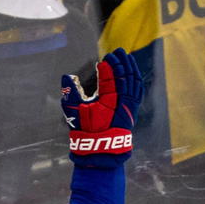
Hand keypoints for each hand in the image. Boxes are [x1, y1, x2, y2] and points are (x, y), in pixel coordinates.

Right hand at [61, 47, 143, 162]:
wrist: (102, 151)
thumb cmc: (86, 132)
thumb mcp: (75, 114)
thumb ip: (71, 94)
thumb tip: (66, 76)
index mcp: (107, 101)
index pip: (110, 78)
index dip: (108, 67)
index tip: (104, 59)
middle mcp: (121, 102)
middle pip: (124, 76)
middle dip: (121, 62)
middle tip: (116, 52)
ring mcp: (129, 105)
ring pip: (133, 81)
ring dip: (130, 67)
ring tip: (126, 57)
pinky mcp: (132, 109)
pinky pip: (137, 90)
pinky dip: (136, 78)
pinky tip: (133, 71)